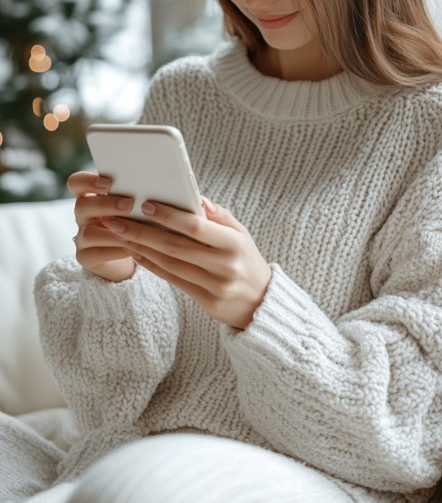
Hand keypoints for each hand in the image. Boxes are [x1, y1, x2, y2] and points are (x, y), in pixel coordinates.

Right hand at [68, 171, 136, 281]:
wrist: (134, 254)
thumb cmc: (138, 222)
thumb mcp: (136, 206)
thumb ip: (138, 196)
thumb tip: (159, 184)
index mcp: (91, 196)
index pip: (77, 183)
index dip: (88, 181)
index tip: (109, 182)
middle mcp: (83, 215)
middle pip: (81, 205)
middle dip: (106, 204)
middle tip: (130, 204)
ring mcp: (81, 237)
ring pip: (88, 233)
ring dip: (113, 230)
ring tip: (135, 229)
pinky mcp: (86, 257)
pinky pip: (96, 253)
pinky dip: (117, 250)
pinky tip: (135, 248)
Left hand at [102, 198, 271, 328]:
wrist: (263, 303)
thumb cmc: (247, 260)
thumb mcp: (241, 235)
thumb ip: (219, 217)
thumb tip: (195, 199)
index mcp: (235, 244)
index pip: (196, 227)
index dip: (169, 216)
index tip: (145, 204)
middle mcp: (225, 266)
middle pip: (176, 246)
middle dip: (143, 232)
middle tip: (117, 219)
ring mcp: (216, 286)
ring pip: (171, 264)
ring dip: (142, 248)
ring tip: (120, 234)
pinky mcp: (207, 303)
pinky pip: (173, 281)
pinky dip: (152, 266)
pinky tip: (136, 253)